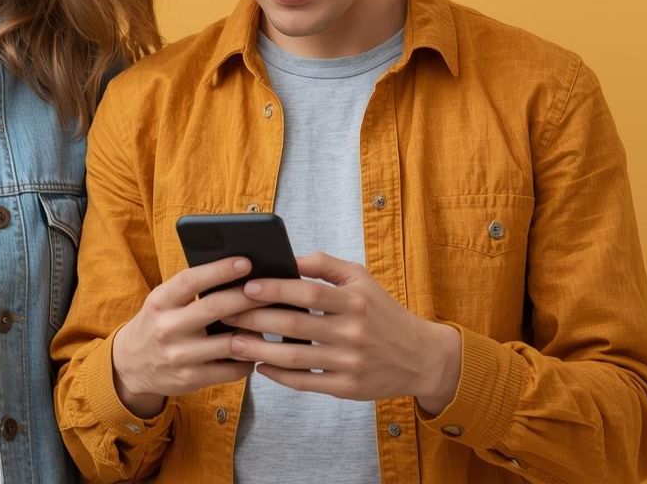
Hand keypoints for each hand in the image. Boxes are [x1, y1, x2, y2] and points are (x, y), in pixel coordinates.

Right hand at [110, 256, 266, 416]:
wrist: (131, 365)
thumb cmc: (158, 324)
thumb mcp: (163, 301)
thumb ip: (191, 289)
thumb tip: (237, 273)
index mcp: (160, 302)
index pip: (190, 280)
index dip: (219, 270)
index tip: (246, 262)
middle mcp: (167, 328)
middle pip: (215, 308)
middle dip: (247, 296)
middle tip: (272, 288)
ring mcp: (179, 356)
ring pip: (229, 342)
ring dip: (255, 331)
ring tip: (272, 320)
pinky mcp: (191, 379)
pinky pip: (231, 369)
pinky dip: (249, 359)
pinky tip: (256, 349)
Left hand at [221, 252, 461, 412]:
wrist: (420, 356)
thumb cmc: (382, 312)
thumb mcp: (361, 279)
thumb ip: (324, 265)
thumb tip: (286, 258)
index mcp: (355, 301)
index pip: (308, 292)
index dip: (275, 288)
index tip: (246, 286)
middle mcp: (353, 331)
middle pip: (295, 325)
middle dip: (255, 319)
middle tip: (226, 314)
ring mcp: (350, 362)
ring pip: (295, 357)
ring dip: (258, 350)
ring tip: (232, 342)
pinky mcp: (347, 388)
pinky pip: (306, 383)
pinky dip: (279, 376)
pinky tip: (259, 366)